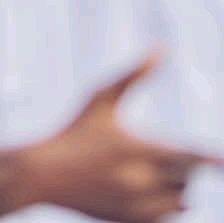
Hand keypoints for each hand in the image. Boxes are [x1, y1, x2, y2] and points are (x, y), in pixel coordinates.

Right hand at [30, 54, 221, 221]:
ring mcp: (137, 206)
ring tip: (148, 170)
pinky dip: (164, 206)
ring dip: (177, 187)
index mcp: (138, 148)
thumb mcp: (101, 97)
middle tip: (157, 153)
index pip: (190, 156)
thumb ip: (134, 74)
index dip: (212, 161)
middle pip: (188, 179)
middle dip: (182, 166)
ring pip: (181, 201)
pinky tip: (144, 189)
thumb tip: (162, 48)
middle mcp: (142, 180)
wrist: (45, 174)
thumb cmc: (75, 129)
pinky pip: (166, 218)